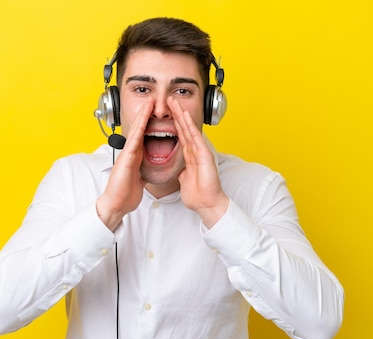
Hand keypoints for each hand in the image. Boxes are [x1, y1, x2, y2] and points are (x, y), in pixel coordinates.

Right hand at [96, 99, 152, 230]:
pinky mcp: (125, 161)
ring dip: (142, 117)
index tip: (155, 112)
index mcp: (135, 157)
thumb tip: (148, 167)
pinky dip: (138, 132)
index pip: (143, 136)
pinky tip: (142, 123)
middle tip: (152, 100)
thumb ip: (142, 169)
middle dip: (145, 114)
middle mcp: (130, 153)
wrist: (116, 204)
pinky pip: (133, 144)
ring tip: (148, 104)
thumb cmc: (125, 194)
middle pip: (139, 129)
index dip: (149, 123)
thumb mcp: (139, 178)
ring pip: (136, 132)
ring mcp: (127, 155)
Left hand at [168, 97, 229, 227]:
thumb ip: (182, 171)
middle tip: (170, 100)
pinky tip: (184, 116)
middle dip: (177, 114)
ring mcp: (201, 152)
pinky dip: (190, 126)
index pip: (180, 135)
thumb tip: (179, 169)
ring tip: (175, 102)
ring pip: (189, 129)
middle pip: (184, 128)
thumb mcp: (184, 179)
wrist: (206, 204)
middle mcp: (195, 151)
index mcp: (190, 156)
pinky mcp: (204, 155)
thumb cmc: (198, 194)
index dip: (173, 123)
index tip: (166, 112)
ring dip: (182, 115)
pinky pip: (195, 138)